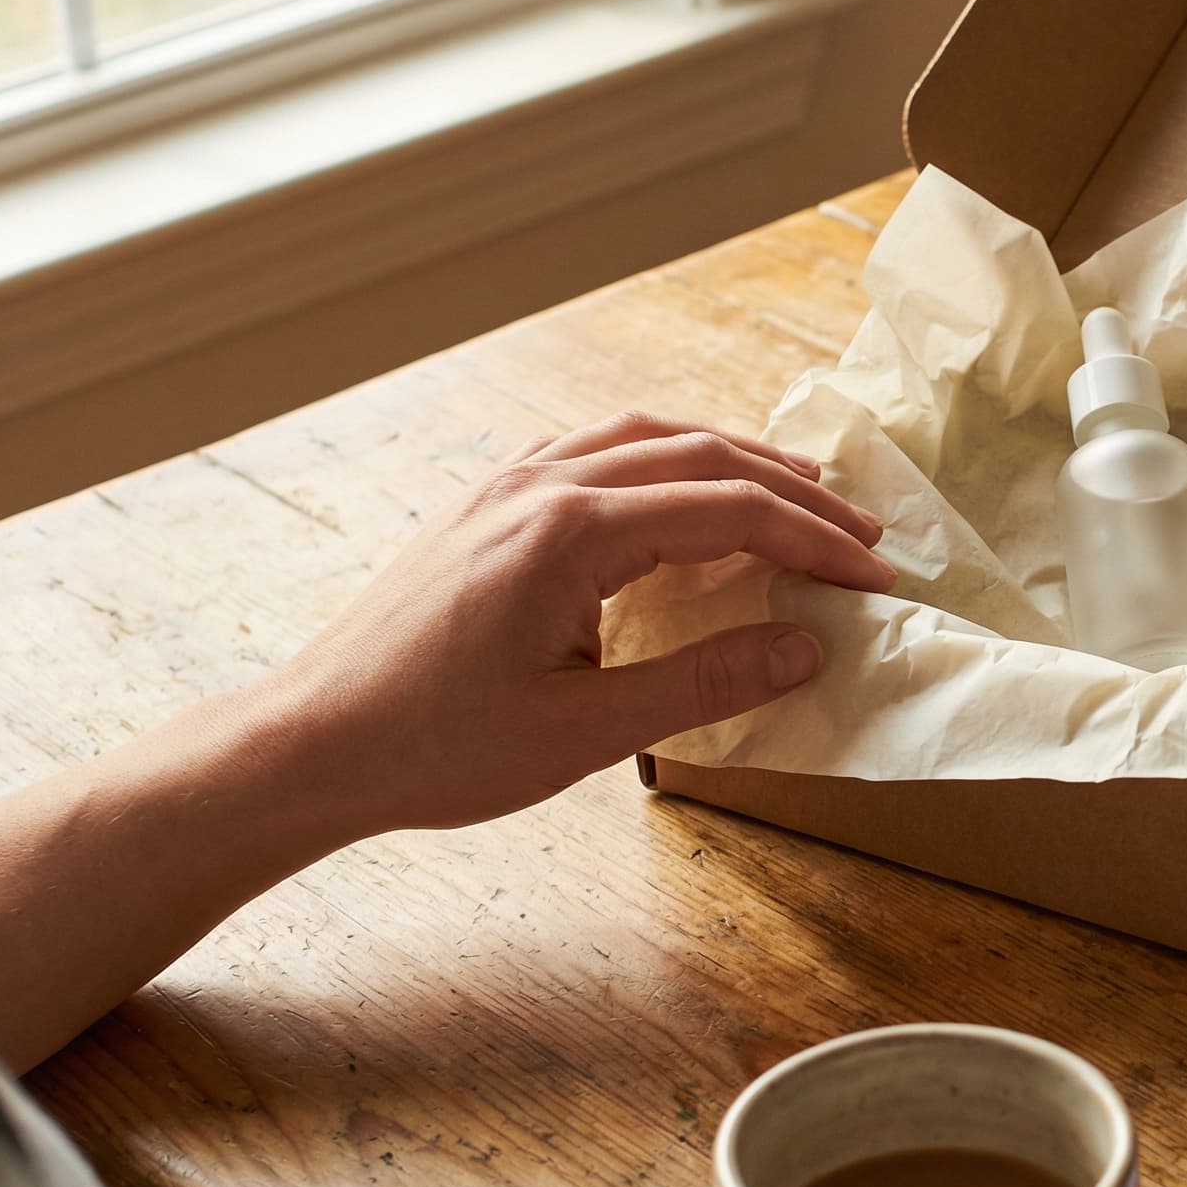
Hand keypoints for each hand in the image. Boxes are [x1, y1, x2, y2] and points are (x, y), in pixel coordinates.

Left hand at [268, 412, 893, 832]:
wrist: (312, 744)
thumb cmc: (436, 747)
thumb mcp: (585, 732)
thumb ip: (703, 681)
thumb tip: (804, 646)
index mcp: (570, 531)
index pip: (728, 511)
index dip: (813, 543)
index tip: (874, 580)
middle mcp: (541, 484)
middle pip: (699, 457)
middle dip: (792, 493)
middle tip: (861, 536)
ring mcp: (507, 486)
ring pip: (646, 439)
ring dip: (732, 461)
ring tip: (797, 492)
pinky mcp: (485, 506)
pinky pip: (596, 451)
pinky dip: (665, 460)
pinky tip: (684, 494)